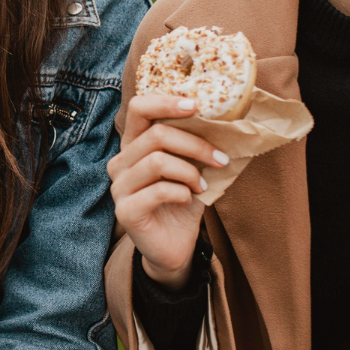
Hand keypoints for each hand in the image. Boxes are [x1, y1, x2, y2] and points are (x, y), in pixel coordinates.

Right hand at [107, 94, 229, 288]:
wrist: (175, 246)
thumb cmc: (183, 201)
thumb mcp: (192, 167)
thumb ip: (197, 144)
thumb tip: (230, 118)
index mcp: (134, 145)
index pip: (138, 108)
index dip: (165, 102)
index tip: (196, 106)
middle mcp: (121, 162)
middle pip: (155, 135)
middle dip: (195, 144)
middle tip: (220, 158)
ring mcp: (119, 187)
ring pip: (157, 162)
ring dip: (190, 172)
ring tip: (203, 184)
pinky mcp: (125, 211)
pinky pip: (158, 191)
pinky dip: (182, 193)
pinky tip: (188, 200)